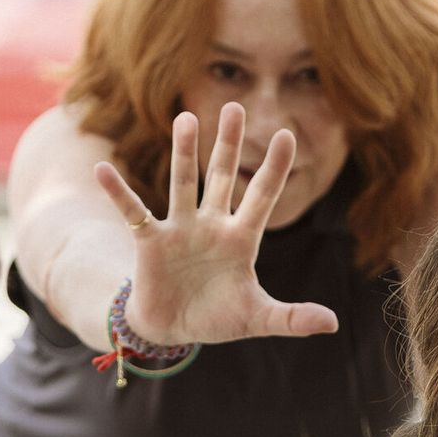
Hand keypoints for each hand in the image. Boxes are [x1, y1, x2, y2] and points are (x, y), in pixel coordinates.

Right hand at [94, 102, 339, 346]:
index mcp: (241, 239)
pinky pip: (134, 211)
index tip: (288, 134)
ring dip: (184, 154)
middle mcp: (211, 225)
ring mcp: (180, 229)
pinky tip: (103, 168)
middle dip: (228, 145)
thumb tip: (333, 324)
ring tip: (187, 119)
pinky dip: (118, 192)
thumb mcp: (257, 319)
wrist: (174, 329)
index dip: (274, 168)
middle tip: (235, 107)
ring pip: (183, 184)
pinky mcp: (151, 241)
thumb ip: (292, 318)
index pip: (263, 196)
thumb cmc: (218, 317)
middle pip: (223, 177)